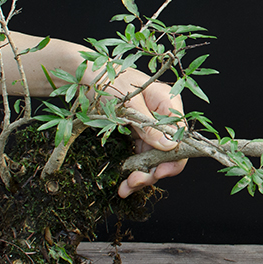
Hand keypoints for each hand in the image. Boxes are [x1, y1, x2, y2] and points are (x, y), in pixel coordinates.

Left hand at [108, 76, 187, 197]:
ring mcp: (149, 127)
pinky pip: (140, 157)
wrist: (80, 76)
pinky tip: (124, 184)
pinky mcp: (135, 134)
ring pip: (154, 158)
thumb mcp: (129, 104)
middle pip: (169, 151)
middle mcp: (162, 117)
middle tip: (136, 181)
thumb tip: (171, 146)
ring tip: (126, 187)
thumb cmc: (107, 80)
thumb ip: (150, 127)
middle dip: (154, 170)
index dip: (174, 158)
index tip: (159, 172)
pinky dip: (133, 171)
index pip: (182, 136)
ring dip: (142, 175)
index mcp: (167, 103)